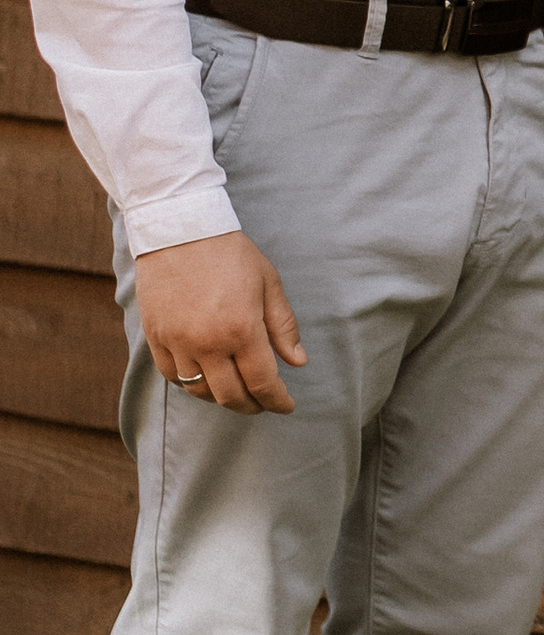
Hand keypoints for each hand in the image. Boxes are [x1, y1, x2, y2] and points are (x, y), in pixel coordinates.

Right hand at [133, 230, 306, 414]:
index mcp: (241, 329)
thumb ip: (283, 326)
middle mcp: (207, 342)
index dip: (277, 401)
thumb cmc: (230, 253)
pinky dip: (190, 384)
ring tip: (236, 391)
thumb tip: (298, 362)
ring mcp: (177, 341)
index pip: (262, 383)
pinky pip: (172, 375)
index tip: (286, 406)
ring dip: (220, 398)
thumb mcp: (268, 283)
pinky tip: (205, 377)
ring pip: (199, 391)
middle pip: (230, 395)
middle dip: (251, 405)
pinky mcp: (155, 336)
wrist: (179, 229)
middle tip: (263, 403)